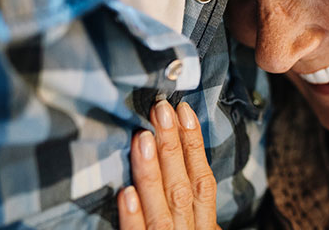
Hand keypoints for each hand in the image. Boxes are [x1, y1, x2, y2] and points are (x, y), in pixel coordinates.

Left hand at [119, 100, 219, 229]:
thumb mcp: (195, 228)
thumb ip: (190, 205)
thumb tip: (179, 158)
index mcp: (203, 223)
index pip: (202, 180)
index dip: (195, 145)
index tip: (183, 111)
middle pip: (183, 187)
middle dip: (173, 146)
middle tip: (160, 110)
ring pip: (163, 208)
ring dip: (153, 171)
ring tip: (142, 138)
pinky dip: (133, 216)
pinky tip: (125, 192)